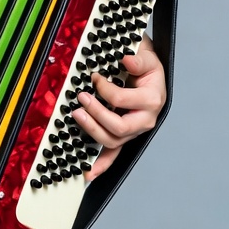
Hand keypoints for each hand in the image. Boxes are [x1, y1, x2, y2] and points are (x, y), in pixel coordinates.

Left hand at [70, 33, 166, 180]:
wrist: (149, 71)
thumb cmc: (146, 64)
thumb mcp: (146, 56)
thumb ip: (139, 59)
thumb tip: (127, 60)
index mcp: (152, 99)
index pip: (122, 100)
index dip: (104, 89)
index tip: (94, 77)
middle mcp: (145, 119)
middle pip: (119, 127)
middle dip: (96, 114)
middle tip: (81, 99)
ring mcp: (135, 130)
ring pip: (113, 141)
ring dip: (92, 131)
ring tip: (77, 115)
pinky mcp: (125, 135)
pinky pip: (114, 154)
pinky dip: (101, 165)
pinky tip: (88, 172)